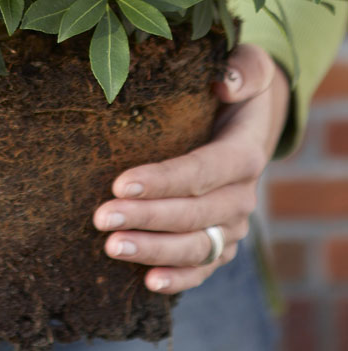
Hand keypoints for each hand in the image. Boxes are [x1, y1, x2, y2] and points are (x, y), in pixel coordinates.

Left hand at [93, 44, 289, 293]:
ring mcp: (231, 224)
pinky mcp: (218, 241)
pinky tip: (148, 282)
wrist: (244, 125)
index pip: (203, 171)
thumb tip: (224, 84)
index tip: (121, 183)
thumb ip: (242, 70)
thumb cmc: (235, 92)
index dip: (164, 180)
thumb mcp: (249, 67)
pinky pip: (203, 267)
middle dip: (146, 217)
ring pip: (196, 246)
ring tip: (112, 247)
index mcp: (244, 154)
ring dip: (155, 250)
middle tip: (102, 217)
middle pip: (193, 213)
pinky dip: (180, 278)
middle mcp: (241, 195)